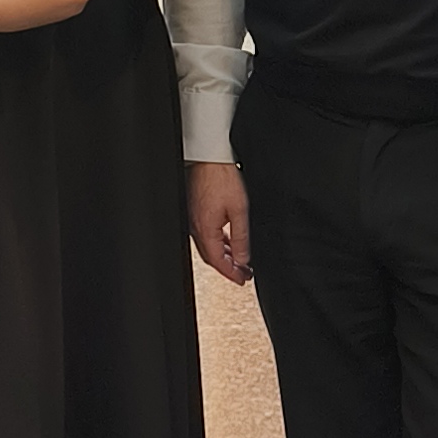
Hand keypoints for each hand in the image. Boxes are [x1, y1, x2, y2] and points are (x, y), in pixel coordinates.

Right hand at [187, 159, 250, 283]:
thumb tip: (242, 257)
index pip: (218, 261)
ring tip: (239, 261)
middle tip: (242, 274)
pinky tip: (228, 243)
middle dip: (228, 268)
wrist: (208, 158)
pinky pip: (206, 236)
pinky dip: (218, 244)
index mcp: (205, 230)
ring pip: (209, 247)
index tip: (241, 280)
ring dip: (224, 256)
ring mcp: (194, 220)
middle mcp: (196, 228)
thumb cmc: (220, 178)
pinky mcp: (195, 213)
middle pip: (212, 257)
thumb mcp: (239, 210)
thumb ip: (241, 237)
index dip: (231, 274)